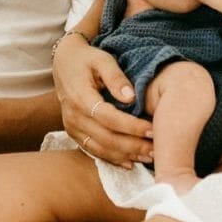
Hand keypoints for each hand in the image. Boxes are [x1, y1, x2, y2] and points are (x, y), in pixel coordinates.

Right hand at [53, 34, 152, 167]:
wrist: (64, 63)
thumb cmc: (87, 59)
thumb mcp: (102, 60)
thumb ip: (116, 77)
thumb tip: (131, 97)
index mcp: (80, 97)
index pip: (108, 118)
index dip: (131, 127)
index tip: (153, 130)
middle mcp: (74, 116)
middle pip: (106, 138)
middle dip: (133, 146)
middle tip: (157, 149)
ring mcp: (72, 127)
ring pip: (101, 149)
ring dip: (126, 155)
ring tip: (149, 158)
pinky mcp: (74, 133)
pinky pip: (93, 150)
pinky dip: (113, 159)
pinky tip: (130, 163)